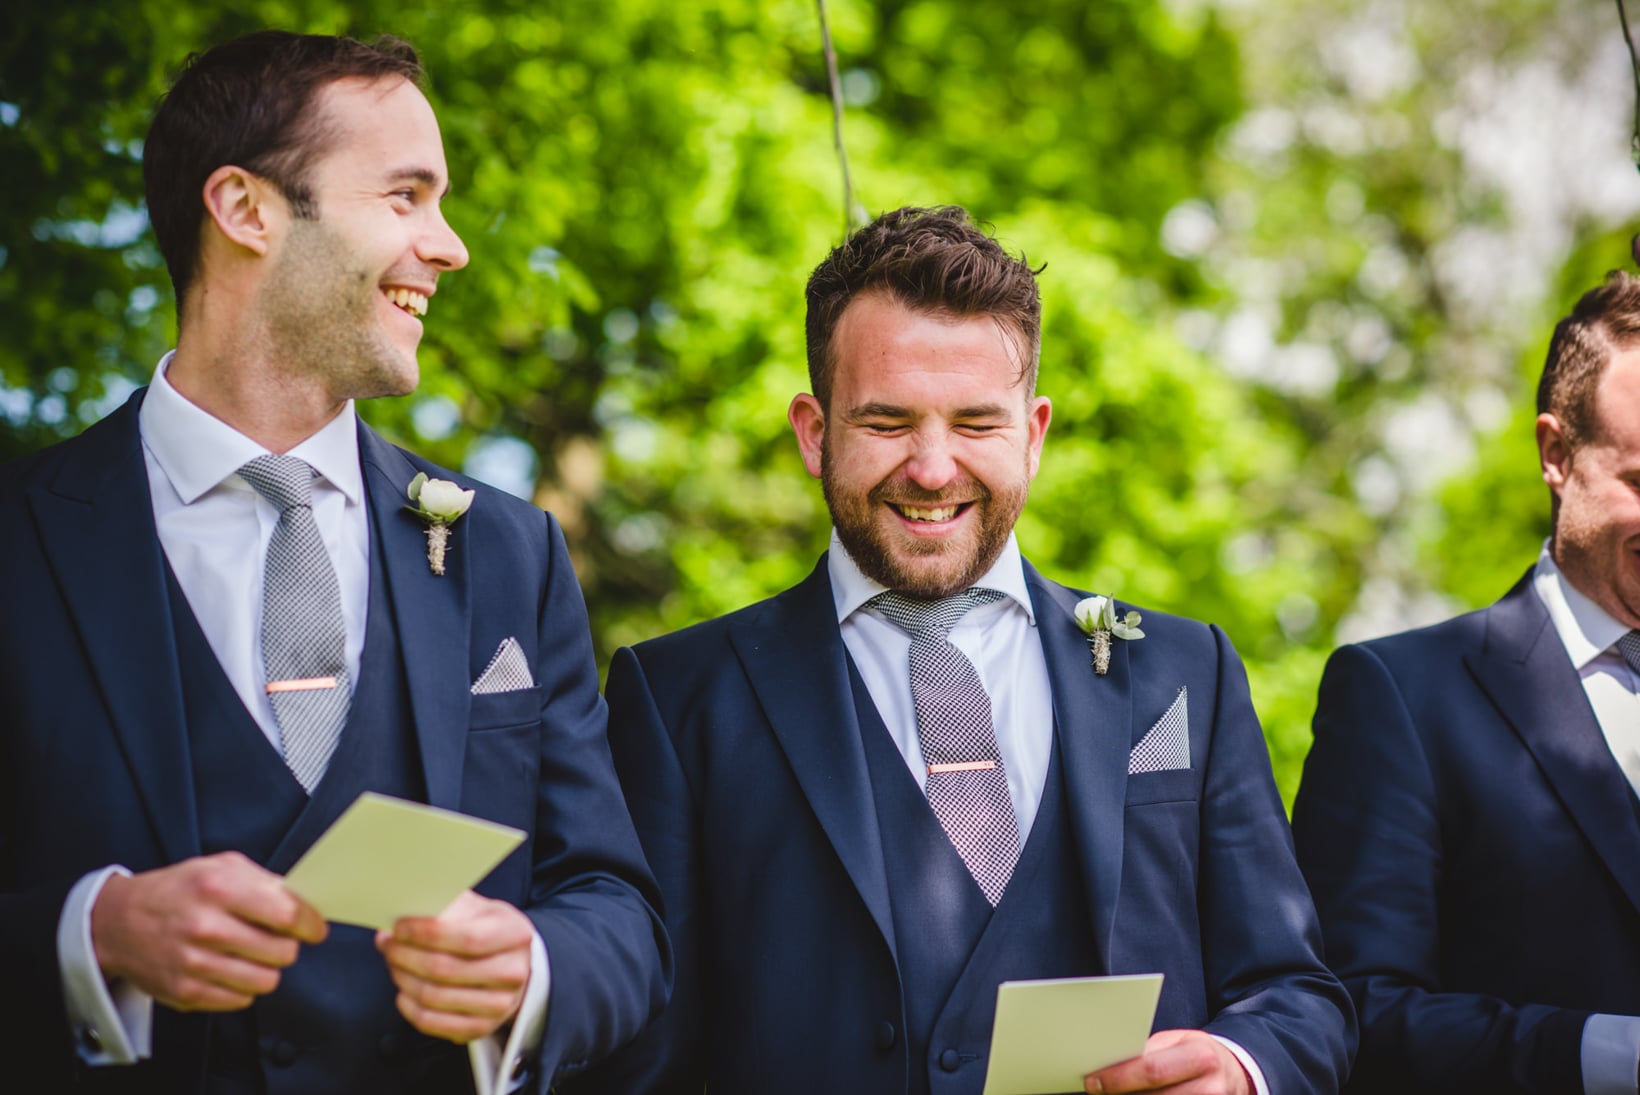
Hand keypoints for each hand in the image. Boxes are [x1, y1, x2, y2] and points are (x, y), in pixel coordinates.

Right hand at [91, 851, 327, 1011]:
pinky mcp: (186, 993)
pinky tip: (229, 968)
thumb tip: (304, 903)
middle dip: (288, 945)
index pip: (287, 914)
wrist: (117, 922)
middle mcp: (206, 927)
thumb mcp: (221, 866)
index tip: (314, 927)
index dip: (310, 923)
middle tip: (276, 938)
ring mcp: (194, 964)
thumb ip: (265, 882)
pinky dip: (243, 986)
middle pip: (282, 952)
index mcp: (219, 888)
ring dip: (267, 968)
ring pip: (266, 981)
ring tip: (252, 954)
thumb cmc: (176, 891)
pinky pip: (241, 1000)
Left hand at [375, 890, 532, 1043]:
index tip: (399, 927)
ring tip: (393, 963)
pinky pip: (432, 1022)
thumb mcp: (478, 910)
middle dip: (406, 955)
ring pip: (434, 996)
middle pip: (445, 969)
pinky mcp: (481, 1028)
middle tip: (387, 944)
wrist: (514, 966)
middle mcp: (513, 972)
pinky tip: (402, 990)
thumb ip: (447, 906)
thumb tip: (406, 911)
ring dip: (403, 978)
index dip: (426, 933)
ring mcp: (499, 1004)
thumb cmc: (489, 932)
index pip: (467, 938)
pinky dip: (408, 1007)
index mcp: (515, 935)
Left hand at [1085, 1029, 1252, 1093]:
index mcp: (1201, 1057)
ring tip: (1114, 1094)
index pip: (1152, 1070)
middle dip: (1119, 1094)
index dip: (1118, 1078)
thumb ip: (1152, 1051)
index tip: (1093, 1081)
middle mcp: (1210, 1088)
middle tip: (1097, 1090)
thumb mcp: (1181, 1042)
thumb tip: (1113, 1062)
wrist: (1238, 1074)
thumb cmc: (1201, 1054)